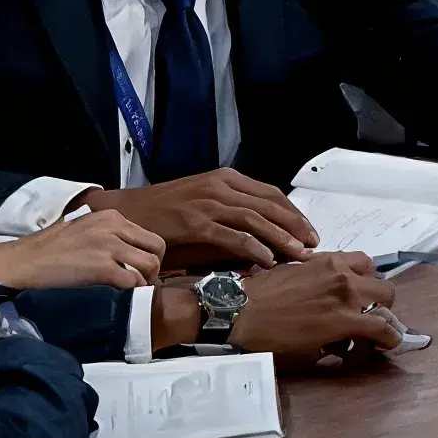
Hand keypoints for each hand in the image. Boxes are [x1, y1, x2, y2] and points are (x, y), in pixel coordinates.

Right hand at [0, 210, 162, 293]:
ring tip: (134, 289)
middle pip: (156, 247)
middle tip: (143, 281)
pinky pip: (133, 280)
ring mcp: (108, 246)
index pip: (148, 235)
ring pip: (149, 264)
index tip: (142, 269)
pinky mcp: (101, 267)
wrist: (22, 261)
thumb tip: (127, 249)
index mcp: (110, 217)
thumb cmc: (46, 248)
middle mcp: (113, 227)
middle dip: (154, 267)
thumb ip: (106, 233)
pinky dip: (133, 290)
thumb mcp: (82, 227)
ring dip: (146, 280)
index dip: (149, 255)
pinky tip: (124, 294)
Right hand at [95, 170, 314, 266]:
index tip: (309, 230)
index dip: (293, 212)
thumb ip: (232, 215)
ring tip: (298, 253)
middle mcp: (219, 186)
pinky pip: (232, 235)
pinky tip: (267, 259)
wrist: (125, 212)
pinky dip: (253, 247)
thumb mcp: (204, 205)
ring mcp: (207, 202)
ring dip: (281, 237)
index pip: (271, 193)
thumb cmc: (165, 212)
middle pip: (270, 204)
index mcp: (225, 178)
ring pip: (256, 218)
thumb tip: (266, 236)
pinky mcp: (194, 222)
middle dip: (295, 225)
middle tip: (312, 243)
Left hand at [226, 253, 402, 364]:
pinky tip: (339, 280)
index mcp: (344, 318)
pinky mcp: (321, 257)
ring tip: (357, 295)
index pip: (385, 328)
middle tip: (369, 320)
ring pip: (373, 270)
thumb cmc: (270, 338)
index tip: (386, 343)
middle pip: (387, 294)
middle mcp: (347, 289)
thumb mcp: (308, 351)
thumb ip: (337, 344)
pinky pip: (351, 257)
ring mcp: (335, 269)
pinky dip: (354, 269)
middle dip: (384, 310)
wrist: (239, 309)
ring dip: (371, 284)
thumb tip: (349, 343)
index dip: (390, 339)